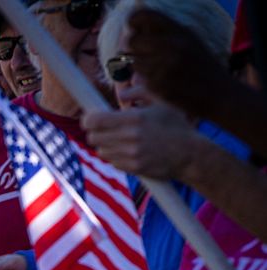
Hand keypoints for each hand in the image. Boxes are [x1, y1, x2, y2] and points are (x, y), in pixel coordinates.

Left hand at [81, 101, 198, 179]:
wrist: (190, 154)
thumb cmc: (175, 125)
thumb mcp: (162, 102)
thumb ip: (139, 92)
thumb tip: (121, 94)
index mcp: (134, 118)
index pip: (94, 120)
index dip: (88, 119)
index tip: (89, 118)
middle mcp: (130, 137)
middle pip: (93, 137)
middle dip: (96, 132)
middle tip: (105, 129)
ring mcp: (130, 154)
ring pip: (101, 150)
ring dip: (106, 145)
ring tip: (120, 140)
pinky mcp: (133, 168)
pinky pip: (112, 162)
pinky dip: (116, 156)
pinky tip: (128, 151)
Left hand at [127, 9, 226, 121]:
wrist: (220, 95)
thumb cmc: (202, 69)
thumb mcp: (190, 42)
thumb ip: (165, 34)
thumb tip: (134, 31)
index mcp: (179, 30)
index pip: (141, 16)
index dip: (132, 23)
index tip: (133, 32)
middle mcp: (171, 44)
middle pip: (131, 41)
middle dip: (131, 50)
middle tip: (140, 57)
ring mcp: (164, 65)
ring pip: (133, 62)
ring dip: (140, 68)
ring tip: (158, 72)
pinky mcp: (158, 84)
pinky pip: (139, 80)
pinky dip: (146, 82)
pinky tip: (162, 84)